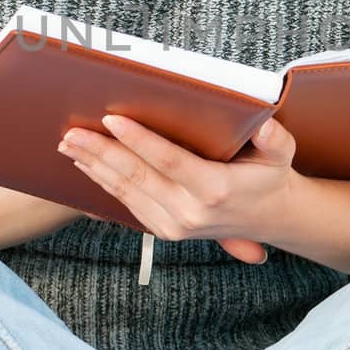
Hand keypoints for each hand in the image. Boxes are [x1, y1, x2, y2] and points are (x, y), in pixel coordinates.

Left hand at [57, 114, 296, 263]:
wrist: (270, 219)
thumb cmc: (270, 177)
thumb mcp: (281, 154)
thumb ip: (274, 139)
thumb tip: (264, 124)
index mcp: (214, 190)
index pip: (168, 161)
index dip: (138, 140)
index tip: (111, 119)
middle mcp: (190, 213)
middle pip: (136, 177)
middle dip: (100, 152)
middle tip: (72, 131)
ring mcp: (174, 226)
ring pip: (125, 191)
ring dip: (93, 166)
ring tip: (69, 145)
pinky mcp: (164, 231)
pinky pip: (127, 204)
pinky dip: (103, 183)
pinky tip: (87, 165)